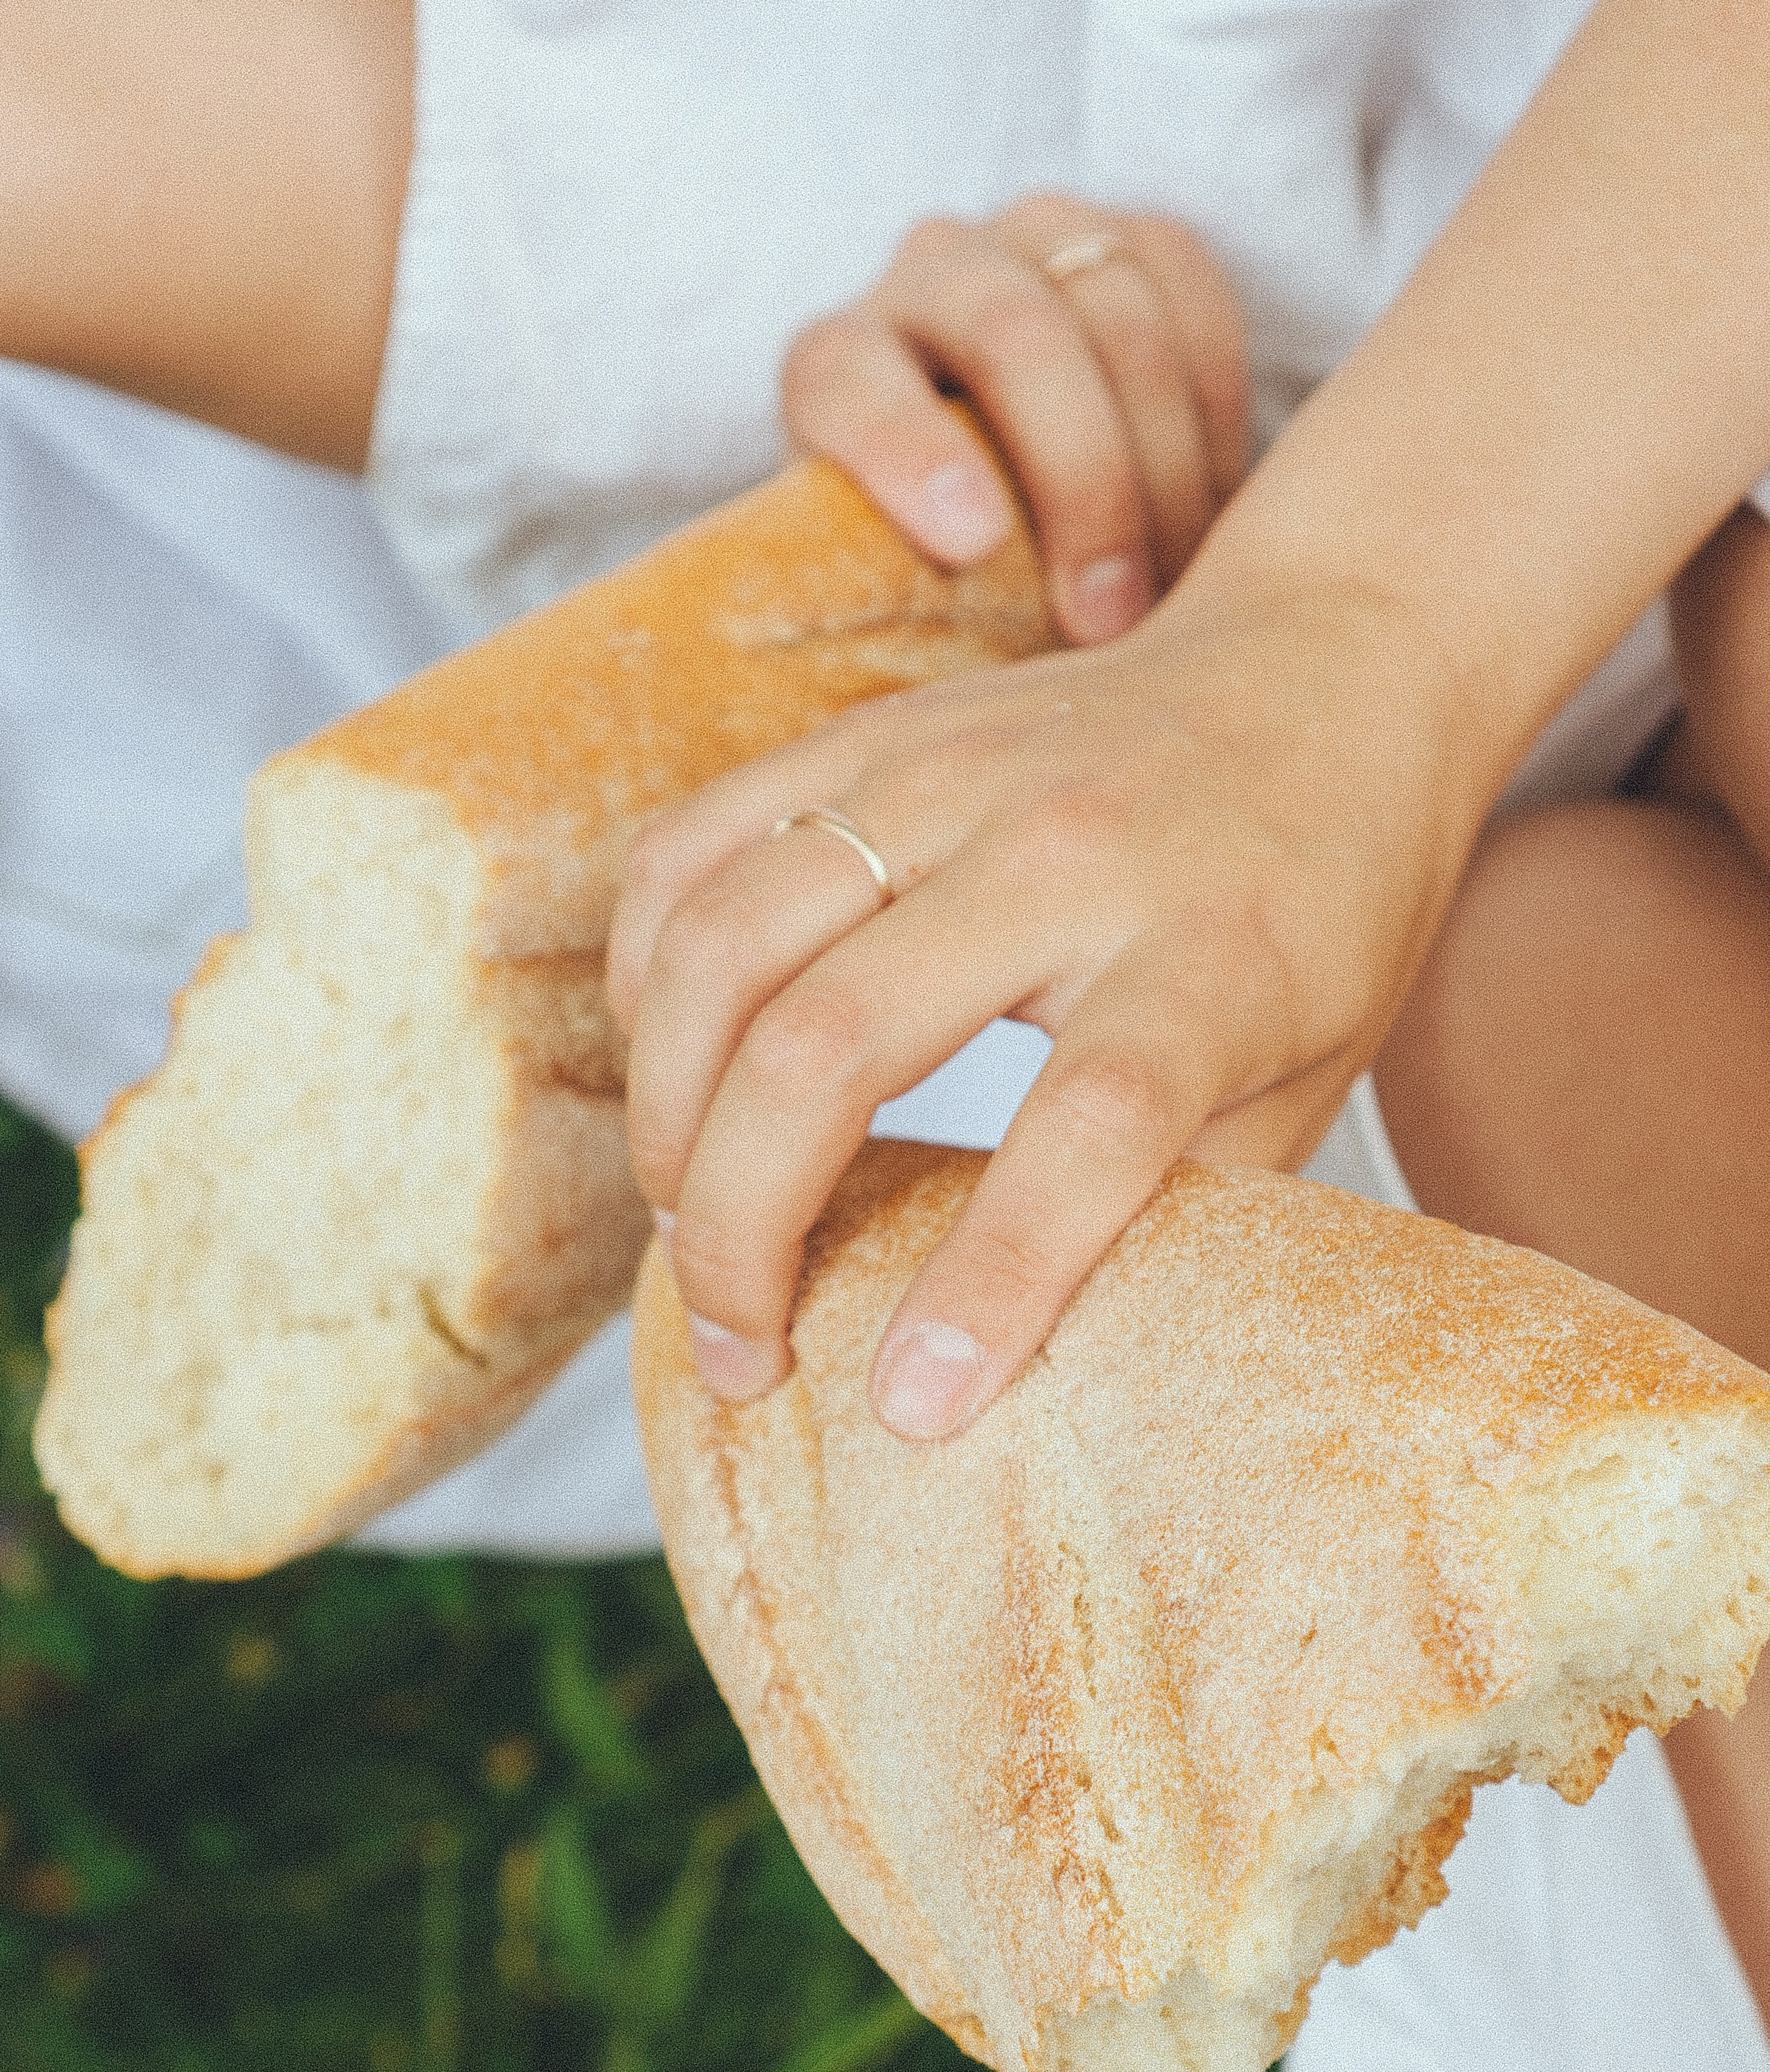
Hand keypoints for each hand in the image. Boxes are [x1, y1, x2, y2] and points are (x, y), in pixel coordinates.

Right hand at [608, 569, 1475, 1439]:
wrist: (1332, 664)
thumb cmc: (1324, 904)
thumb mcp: (1307, 1073)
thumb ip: (1187, 1207)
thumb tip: (1043, 1363)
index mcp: (1211, 955)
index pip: (1092, 1125)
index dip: (993, 1281)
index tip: (911, 1407)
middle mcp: (1068, 852)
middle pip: (835, 1041)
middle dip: (743, 1226)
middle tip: (740, 1348)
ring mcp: (950, 772)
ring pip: (724, 944)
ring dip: (668, 1114)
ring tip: (688, 1223)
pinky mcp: (871, 734)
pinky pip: (689, 850)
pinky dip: (646, 978)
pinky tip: (675, 1069)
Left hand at [781, 192, 1247, 645]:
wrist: (1029, 516)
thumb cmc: (952, 591)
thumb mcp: (907, 617)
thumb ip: (913, 633)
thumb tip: (941, 741)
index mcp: (835, 367)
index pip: (851, 382)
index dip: (907, 452)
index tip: (971, 547)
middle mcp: (929, 280)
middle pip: (1011, 335)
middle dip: (1081, 482)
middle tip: (1112, 620)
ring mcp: (1038, 244)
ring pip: (1116, 307)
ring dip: (1165, 462)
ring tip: (1183, 587)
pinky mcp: (1139, 244)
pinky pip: (1196, 290)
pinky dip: (1218, 408)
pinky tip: (1227, 508)